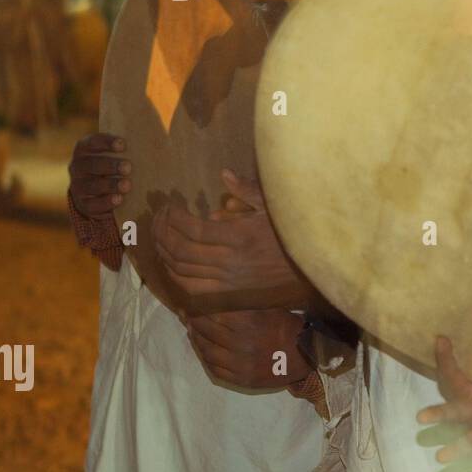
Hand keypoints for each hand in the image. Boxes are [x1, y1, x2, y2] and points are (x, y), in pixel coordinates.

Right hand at [68, 133, 130, 218]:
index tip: (123, 144)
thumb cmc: (115, 167)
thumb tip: (155, 141)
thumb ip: (129, 150)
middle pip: (91, 164)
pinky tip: (119, 199)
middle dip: (110, 165)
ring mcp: (78, 186)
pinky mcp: (83, 204)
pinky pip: (92, 204)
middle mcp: (77, 166)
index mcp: (84, 149)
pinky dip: (106, 202)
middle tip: (128, 167)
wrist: (100, 192)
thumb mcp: (118, 155)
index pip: (92, 142)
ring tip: (127, 185)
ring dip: (110, 185)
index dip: (106, 142)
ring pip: (92, 185)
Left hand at [152, 169, 312, 308]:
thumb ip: (248, 191)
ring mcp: (228, 282)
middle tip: (159, 217)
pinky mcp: (229, 296)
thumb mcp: (275, 208)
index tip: (170, 206)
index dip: (173, 217)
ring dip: (164, 253)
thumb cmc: (294, 235)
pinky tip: (172, 261)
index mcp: (240, 237)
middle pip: (180, 250)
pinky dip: (176, 275)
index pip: (192, 228)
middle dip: (161, 232)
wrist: (311, 272)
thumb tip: (225, 175)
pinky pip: (192, 288)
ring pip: (181, 271)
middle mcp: (230, 262)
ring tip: (160, 236)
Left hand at [184, 308, 308, 388]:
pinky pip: (214, 368)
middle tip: (187, 316)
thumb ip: (244, 303)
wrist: (306, 356)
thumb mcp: (269, 308)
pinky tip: (203, 349)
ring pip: (207, 351)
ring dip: (196, 340)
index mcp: (250, 323)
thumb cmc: (287, 327)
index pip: (213, 314)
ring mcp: (241, 364)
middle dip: (194, 322)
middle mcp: (242, 344)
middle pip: (207, 331)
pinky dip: (205, 358)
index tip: (190, 304)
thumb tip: (216, 295)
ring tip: (192, 331)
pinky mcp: (242, 379)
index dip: (198, 309)